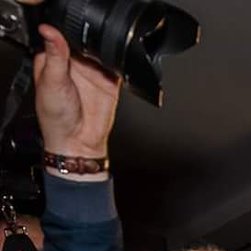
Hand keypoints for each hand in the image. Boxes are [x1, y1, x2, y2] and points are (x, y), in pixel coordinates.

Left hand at [33, 25, 119, 160]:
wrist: (78, 143)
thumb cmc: (57, 118)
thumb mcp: (52, 82)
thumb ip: (55, 56)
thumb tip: (49, 30)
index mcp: (54, 59)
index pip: (62, 36)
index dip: (68, 31)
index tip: (74, 28)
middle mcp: (75, 64)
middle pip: (85, 40)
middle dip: (90, 39)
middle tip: (91, 44)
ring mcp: (94, 73)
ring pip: (103, 50)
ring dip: (106, 49)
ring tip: (104, 55)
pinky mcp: (111, 83)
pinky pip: (119, 67)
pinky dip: (121, 63)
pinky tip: (117, 64)